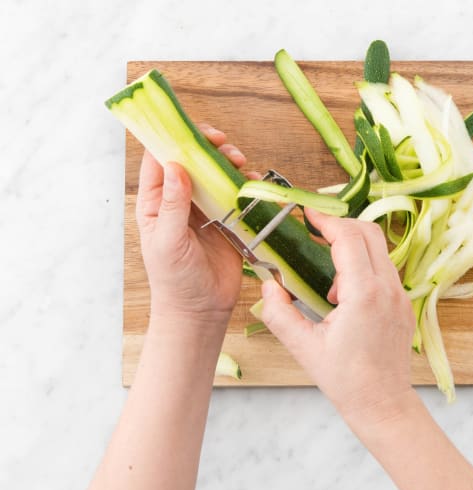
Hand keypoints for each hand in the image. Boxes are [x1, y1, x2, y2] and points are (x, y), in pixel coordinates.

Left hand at [136, 124, 250, 330]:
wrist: (201, 310)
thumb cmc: (174, 280)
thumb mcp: (168, 241)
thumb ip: (172, 204)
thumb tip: (176, 166)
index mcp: (156, 202)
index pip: (160, 159)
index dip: (174, 139)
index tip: (194, 132)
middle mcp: (180, 200)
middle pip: (192, 160)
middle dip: (208, 146)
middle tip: (223, 144)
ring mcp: (206, 208)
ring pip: (216, 173)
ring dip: (229, 162)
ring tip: (241, 163)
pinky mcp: (228, 219)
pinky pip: (237, 193)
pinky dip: (246, 184)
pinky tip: (252, 184)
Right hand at [261, 208, 416, 419]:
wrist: (383, 403)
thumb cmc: (345, 380)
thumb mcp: (303, 348)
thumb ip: (279, 313)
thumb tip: (268, 284)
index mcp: (365, 294)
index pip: (349, 237)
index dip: (325, 220)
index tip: (305, 213)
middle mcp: (389, 288)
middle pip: (368, 232)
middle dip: (339, 225)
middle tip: (313, 231)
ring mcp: (400, 294)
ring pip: (379, 248)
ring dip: (351, 247)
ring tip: (327, 279)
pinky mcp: (403, 302)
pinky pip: (384, 267)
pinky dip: (363, 265)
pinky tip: (343, 293)